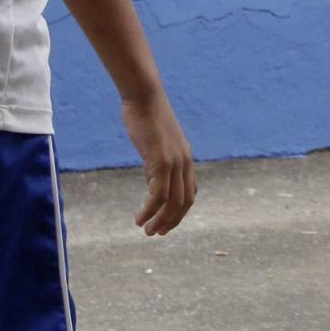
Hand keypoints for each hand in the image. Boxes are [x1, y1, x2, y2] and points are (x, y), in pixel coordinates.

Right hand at [122, 93, 196, 235]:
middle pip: (185, 201)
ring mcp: (175, 163)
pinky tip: (139, 218)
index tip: (167, 222)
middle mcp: (185, 162)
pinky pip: (158, 195)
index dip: (180, 211)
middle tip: (157, 233)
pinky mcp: (161, 162)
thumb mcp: (156, 144)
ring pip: (172, 202)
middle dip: (172, 221)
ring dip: (160, 221)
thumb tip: (152, 182)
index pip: (190, 192)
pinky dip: (149, 210)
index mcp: (186, 158)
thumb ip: (158, 162)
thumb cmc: (146, 116)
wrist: (144, 97)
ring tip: (147, 231)